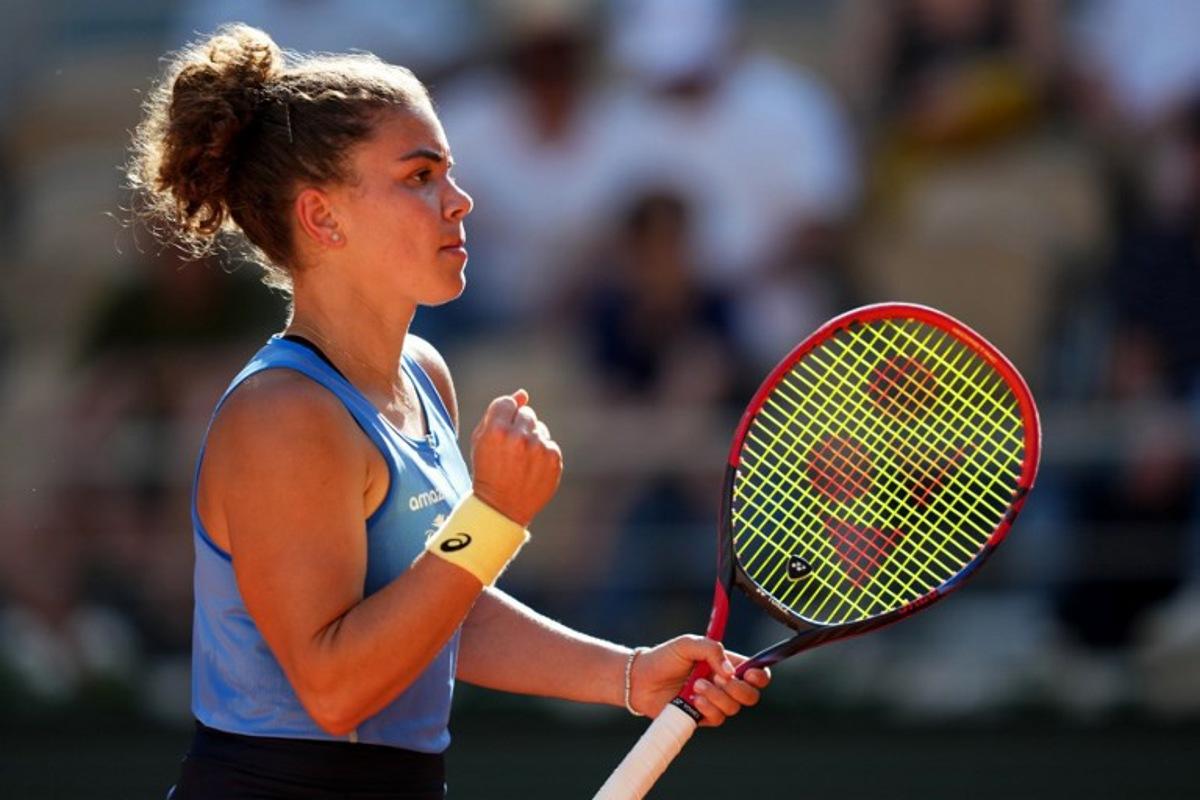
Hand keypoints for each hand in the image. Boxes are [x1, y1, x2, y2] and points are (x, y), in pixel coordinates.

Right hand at [471, 389, 562, 525]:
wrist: (501, 507)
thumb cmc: (487, 471)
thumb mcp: (481, 440)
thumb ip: (498, 413)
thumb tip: (523, 394)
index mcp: (496, 430)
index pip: (508, 402)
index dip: (504, 416)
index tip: (501, 432)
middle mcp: (519, 437)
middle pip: (527, 413)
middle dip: (520, 426)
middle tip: (511, 449)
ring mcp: (539, 448)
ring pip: (540, 428)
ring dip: (532, 439)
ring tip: (521, 461)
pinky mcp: (554, 458)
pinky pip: (550, 444)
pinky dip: (543, 453)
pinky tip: (532, 468)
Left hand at [629, 635, 770, 726]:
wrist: (641, 679)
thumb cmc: (665, 658)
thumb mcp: (688, 644)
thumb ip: (712, 650)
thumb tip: (731, 671)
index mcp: (726, 664)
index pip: (756, 672)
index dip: (760, 676)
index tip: (749, 673)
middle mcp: (724, 685)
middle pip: (751, 695)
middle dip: (739, 689)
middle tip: (719, 678)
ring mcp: (714, 702)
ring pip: (733, 708)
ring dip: (717, 696)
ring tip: (695, 685)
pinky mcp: (702, 717)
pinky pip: (717, 718)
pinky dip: (708, 708)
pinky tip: (692, 699)